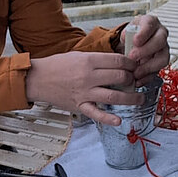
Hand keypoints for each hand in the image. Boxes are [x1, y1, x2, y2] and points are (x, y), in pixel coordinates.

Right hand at [25, 51, 143, 125]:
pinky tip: (119, 120)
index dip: (131, 64)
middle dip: (132, 79)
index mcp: (88, 61)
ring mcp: (84, 92)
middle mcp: (88, 76)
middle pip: (120, 77)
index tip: (134, 66)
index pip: (118, 61)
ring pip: (114, 96)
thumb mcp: (78, 55)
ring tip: (139, 99)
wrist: (38, 78)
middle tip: (135, 80)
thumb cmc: (57, 65)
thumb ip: (97, 59)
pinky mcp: (79, 105)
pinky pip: (96, 114)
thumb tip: (117, 62)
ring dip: (131, 98)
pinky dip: (108, 118)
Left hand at [117, 15, 168, 85]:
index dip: (144, 34)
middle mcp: (160, 35)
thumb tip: (125, 37)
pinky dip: (147, 77)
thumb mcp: (127, 30)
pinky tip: (138, 80)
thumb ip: (126, 34)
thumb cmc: (132, 34)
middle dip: (146, 51)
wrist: (133, 43)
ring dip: (148, 67)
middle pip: (159, 42)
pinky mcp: (160, 63)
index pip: (150, 25)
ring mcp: (163, 49)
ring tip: (135, 72)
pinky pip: (158, 71)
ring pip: (162, 59)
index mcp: (151, 23)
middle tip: (132, 56)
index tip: (135, 41)